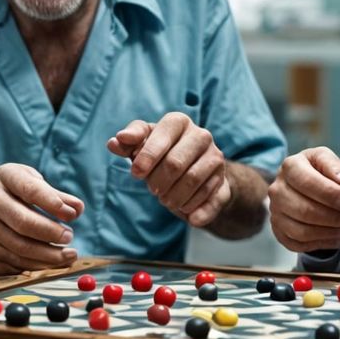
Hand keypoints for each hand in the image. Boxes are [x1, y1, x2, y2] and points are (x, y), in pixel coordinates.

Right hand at [0, 164, 82, 275]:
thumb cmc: (13, 189)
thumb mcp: (32, 179)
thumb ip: (56, 195)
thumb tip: (77, 209)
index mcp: (5, 178)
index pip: (30, 191)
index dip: (53, 204)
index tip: (72, 215)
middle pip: (23, 224)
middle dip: (51, 234)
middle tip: (70, 237)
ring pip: (19, 249)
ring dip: (48, 257)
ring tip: (68, 255)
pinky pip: (13, 266)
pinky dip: (35, 269)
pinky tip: (51, 265)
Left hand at [108, 112, 230, 226]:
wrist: (194, 168)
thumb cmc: (162, 152)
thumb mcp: (143, 144)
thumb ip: (128, 143)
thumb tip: (115, 142)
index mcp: (178, 121)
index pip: (161, 138)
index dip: (146, 158)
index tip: (135, 174)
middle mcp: (201, 136)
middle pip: (175, 163)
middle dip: (158, 181)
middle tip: (152, 190)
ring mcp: (216, 158)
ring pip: (192, 181)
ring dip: (174, 197)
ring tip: (166, 200)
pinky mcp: (224, 181)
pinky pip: (211, 199)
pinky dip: (197, 211)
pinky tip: (188, 217)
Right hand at [267, 146, 339, 251]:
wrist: (310, 186)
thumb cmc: (321, 171)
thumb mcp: (328, 160)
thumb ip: (336, 166)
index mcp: (289, 167)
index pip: (307, 182)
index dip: (331, 194)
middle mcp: (277, 190)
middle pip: (304, 210)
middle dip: (333, 216)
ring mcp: (275, 212)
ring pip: (301, 231)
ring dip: (329, 232)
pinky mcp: (279, 231)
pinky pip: (299, 244)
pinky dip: (322, 243)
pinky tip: (336, 235)